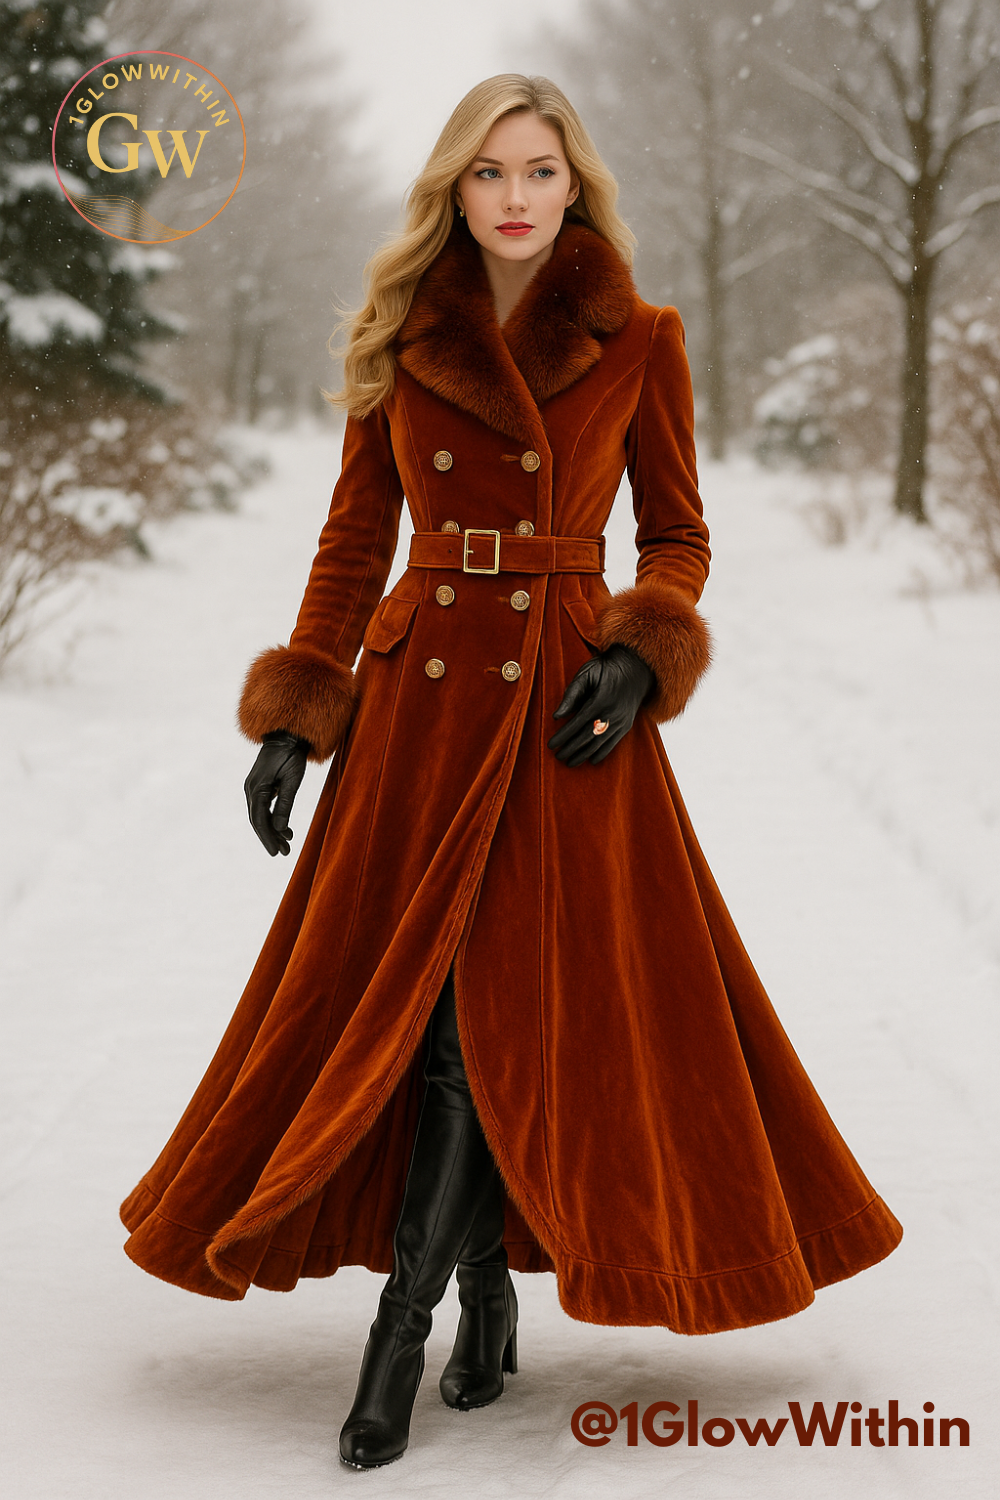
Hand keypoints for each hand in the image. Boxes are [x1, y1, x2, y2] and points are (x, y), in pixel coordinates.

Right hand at [244, 730, 309, 855]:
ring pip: (261, 815)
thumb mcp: (292, 780)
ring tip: (287, 845)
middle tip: (283, 853)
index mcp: (257, 787)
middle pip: (258, 820)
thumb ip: (285, 804)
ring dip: (273, 830)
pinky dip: (273, 820)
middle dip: (270, 838)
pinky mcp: (260, 786)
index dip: (267, 837)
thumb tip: (280, 828)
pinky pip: (264, 808)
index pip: (259, 819)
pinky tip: (285, 830)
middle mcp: (251, 789)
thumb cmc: (291, 756)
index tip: (276, 852)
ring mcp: (254, 787)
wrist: (286, 736)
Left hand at [548, 644, 653, 766]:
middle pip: (587, 737)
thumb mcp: (587, 674)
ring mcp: (621, 721)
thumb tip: (556, 716)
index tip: (551, 745)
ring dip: (583, 755)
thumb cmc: (606, 668)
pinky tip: (591, 760)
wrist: (637, 667)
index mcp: (600, 700)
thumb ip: (571, 694)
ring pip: (600, 743)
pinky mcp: (627, 724)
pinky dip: (602, 753)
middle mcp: (612, 713)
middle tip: (557, 756)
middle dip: (571, 748)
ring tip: (570, 762)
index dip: (563, 736)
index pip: (577, 723)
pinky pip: (613, 743)